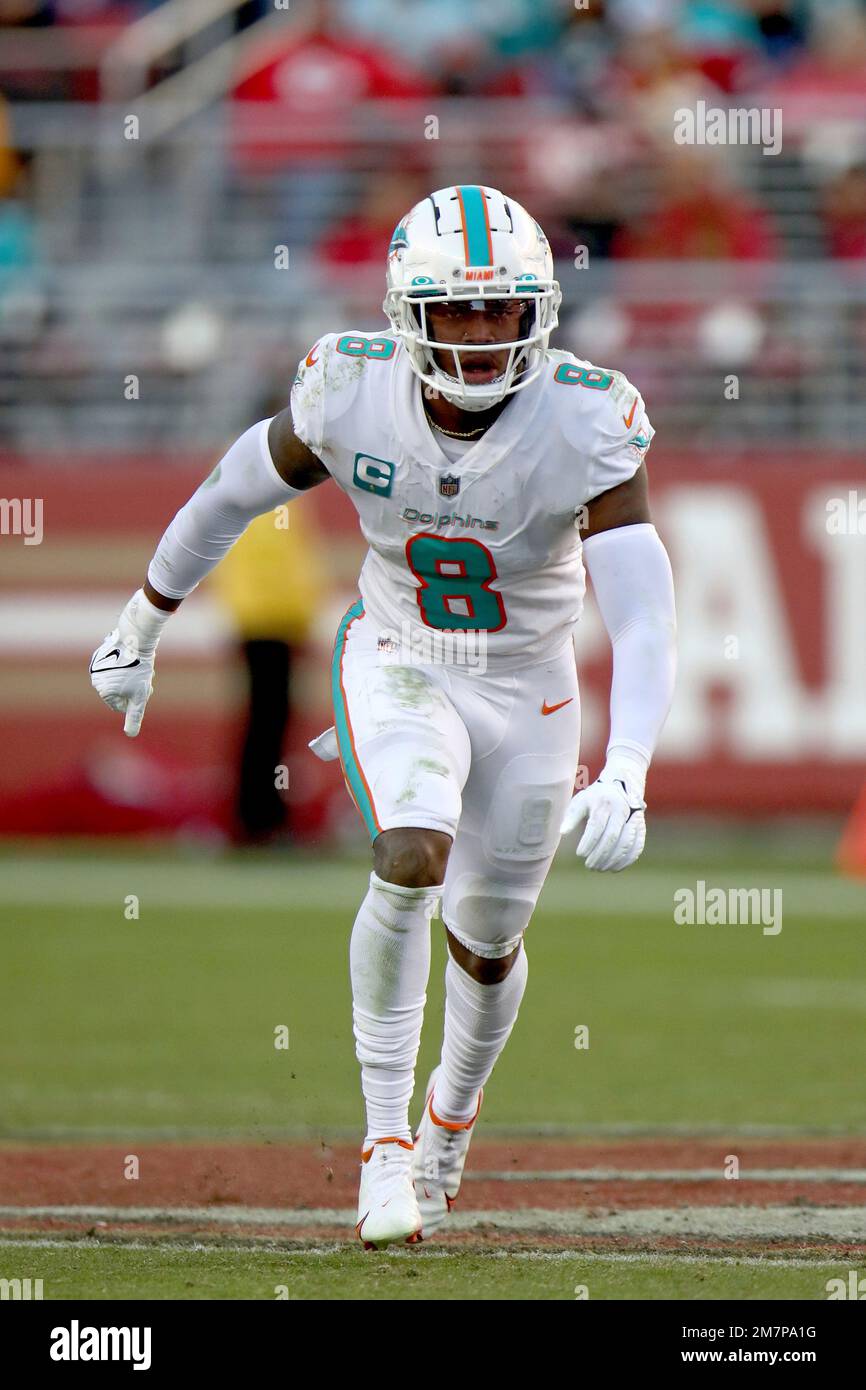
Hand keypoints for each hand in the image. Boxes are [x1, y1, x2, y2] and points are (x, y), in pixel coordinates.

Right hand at [89, 589, 169, 736]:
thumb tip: (130, 734)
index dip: (135, 698)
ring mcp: (96, 666)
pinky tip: (130, 657)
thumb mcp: (140, 696)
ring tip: (136, 665)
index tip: (141, 686)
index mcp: (104, 692)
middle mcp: (95, 680)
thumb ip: (134, 716)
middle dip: (131, 687)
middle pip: (118, 692)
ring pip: (116, 679)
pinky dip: (122, 664)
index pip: (121, 706)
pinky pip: (113, 665)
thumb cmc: (139, 669)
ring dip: (128, 676)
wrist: (135, 638)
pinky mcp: (100, 655)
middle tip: (141, 675)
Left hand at [561, 753, 647, 871]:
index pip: (596, 826)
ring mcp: (633, 818)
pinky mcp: (640, 826)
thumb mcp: (581, 801)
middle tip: (589, 866)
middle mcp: (621, 809)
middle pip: (612, 837)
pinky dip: (627, 860)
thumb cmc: (595, 797)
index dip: (589, 842)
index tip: (580, 854)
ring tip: (600, 869)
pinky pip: (637, 845)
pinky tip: (615, 868)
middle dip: (600, 855)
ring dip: (613, 860)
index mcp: (603, 803)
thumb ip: (572, 816)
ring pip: (626, 843)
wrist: (622, 784)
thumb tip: (562, 832)